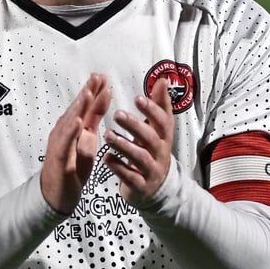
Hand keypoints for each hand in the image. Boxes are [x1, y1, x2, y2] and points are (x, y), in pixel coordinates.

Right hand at [40, 72, 111, 212]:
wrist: (56, 195)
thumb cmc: (71, 168)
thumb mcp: (88, 140)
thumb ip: (94, 120)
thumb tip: (103, 99)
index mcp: (73, 128)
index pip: (84, 106)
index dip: (93, 91)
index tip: (102, 77)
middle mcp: (64, 132)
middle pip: (76, 109)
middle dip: (87, 93)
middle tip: (97, 77)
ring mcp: (59, 144)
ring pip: (69, 122)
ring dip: (79, 107)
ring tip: (88, 93)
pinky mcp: (59, 158)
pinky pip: (64, 142)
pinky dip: (71, 131)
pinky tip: (78, 122)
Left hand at [103, 77, 173, 203]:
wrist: (154, 188)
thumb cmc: (152, 151)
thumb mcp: (157, 129)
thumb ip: (159, 105)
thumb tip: (163, 80)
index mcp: (164, 137)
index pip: (163, 121)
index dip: (153, 110)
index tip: (138, 98)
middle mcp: (160, 153)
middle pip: (151, 138)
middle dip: (135, 125)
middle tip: (117, 114)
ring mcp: (152, 170)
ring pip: (140, 158)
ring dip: (124, 145)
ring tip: (107, 135)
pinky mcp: (141, 186)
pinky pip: (130, 177)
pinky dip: (118, 167)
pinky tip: (106, 158)